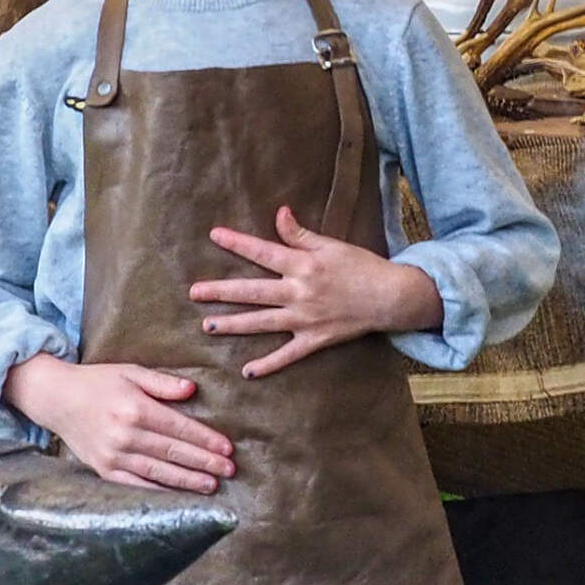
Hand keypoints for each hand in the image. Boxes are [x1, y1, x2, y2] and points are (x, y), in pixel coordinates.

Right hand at [4, 354, 232, 492]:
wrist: (56, 399)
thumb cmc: (98, 382)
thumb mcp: (130, 372)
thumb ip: (162, 383)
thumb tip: (191, 390)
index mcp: (135, 409)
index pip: (179, 428)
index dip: (205, 440)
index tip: (227, 449)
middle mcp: (125, 435)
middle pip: (173, 452)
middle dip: (204, 463)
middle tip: (229, 471)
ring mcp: (113, 456)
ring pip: (158, 472)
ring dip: (187, 480)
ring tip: (211, 486)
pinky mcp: (104, 470)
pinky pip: (137, 485)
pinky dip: (159, 492)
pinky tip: (178, 495)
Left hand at [188, 207, 443, 377]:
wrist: (389, 298)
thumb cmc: (361, 267)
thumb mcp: (332, 245)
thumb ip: (300, 234)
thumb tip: (279, 213)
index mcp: (302, 265)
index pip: (263, 252)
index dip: (238, 242)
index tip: (214, 235)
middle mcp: (298, 293)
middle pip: (252, 291)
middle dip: (221, 291)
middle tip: (194, 292)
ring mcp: (304, 319)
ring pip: (262, 323)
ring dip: (234, 324)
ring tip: (208, 326)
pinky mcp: (314, 340)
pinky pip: (287, 355)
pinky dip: (268, 364)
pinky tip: (248, 371)